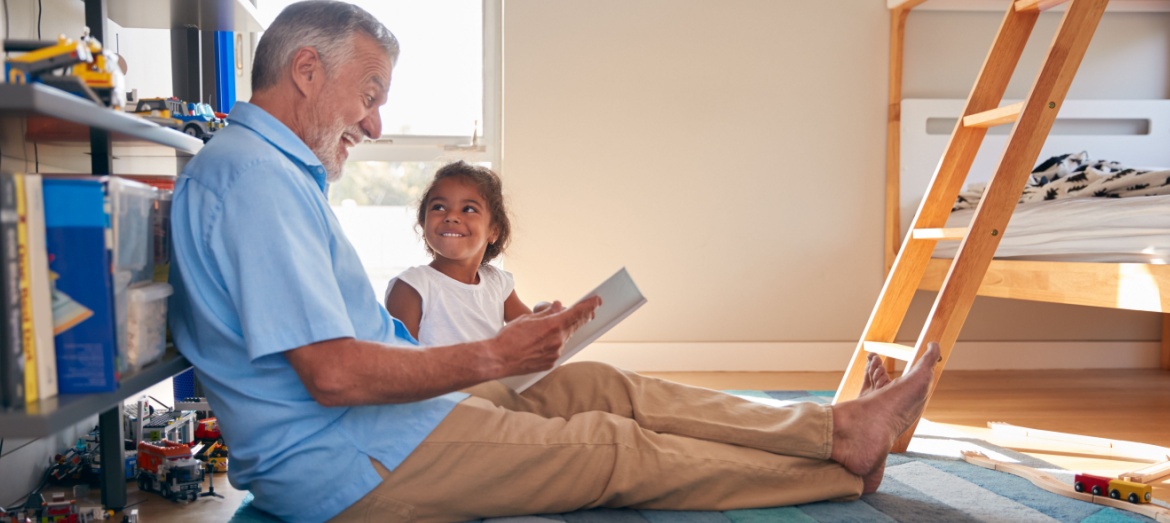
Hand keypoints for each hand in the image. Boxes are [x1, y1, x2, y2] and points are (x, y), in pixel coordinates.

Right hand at [485, 296, 601, 377]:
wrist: (498, 359)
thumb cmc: (509, 338)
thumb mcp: (527, 318)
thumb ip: (547, 313)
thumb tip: (558, 306)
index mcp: (553, 326)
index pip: (577, 313)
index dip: (589, 305)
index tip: (597, 300)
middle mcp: (558, 340)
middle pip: (575, 326)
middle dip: (583, 317)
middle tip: (591, 310)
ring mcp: (555, 353)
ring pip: (566, 337)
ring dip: (566, 329)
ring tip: (560, 323)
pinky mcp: (551, 363)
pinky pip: (558, 349)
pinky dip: (555, 342)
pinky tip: (546, 339)